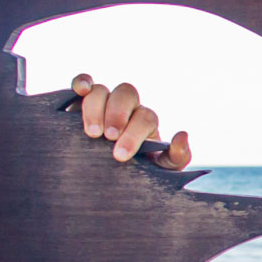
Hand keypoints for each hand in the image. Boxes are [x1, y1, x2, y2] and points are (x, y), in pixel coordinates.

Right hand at [73, 74, 190, 168]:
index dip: (134, 133)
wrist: (110, 179)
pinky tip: (80, 91)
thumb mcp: (161, 169)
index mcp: (145, 120)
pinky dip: (81, 82)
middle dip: (117, 115)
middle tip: (108, 137)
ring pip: (101, 91)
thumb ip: (177, 156)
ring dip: (95, 108)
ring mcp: (103, 102)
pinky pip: (82, 83)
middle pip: (126, 95)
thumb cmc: (138, 171)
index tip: (121, 155)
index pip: (144, 117)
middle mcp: (125, 107)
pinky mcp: (80, 102)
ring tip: (92, 132)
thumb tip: (182, 135)